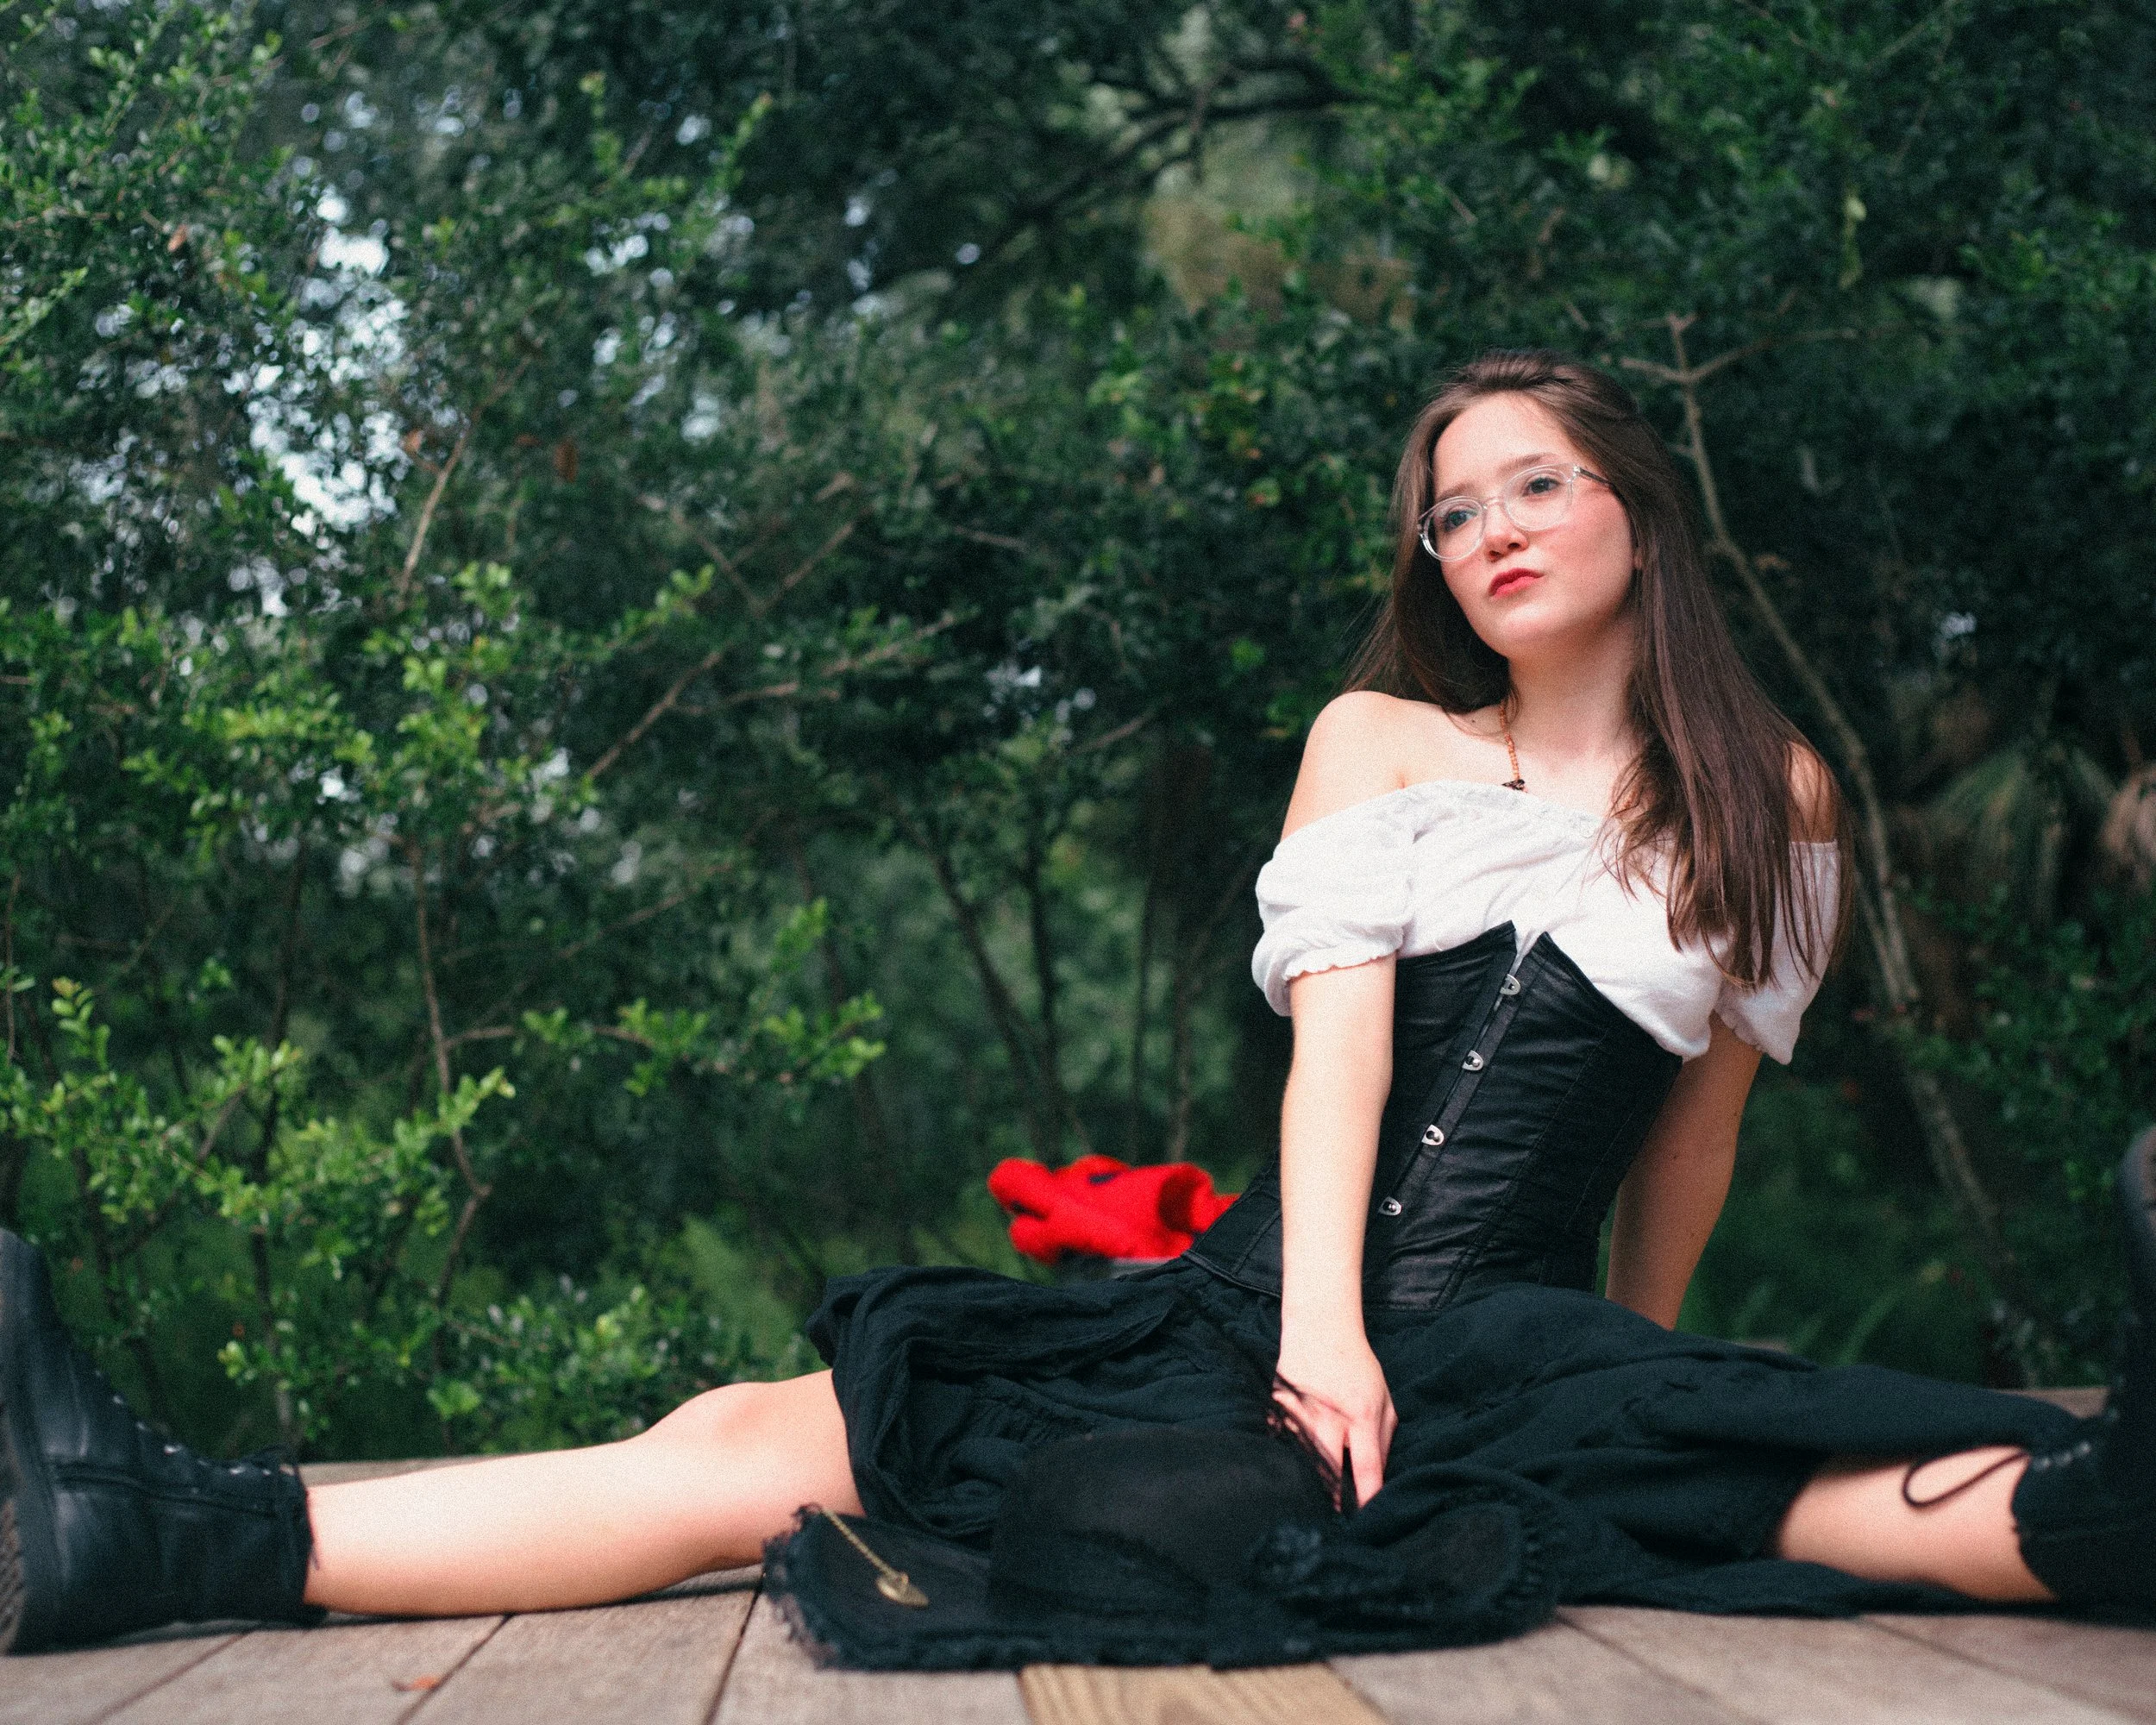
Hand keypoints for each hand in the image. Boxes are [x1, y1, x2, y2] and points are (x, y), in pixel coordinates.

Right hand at [1272, 1325, 1396, 1509]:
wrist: (1320, 1327)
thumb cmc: (1357, 1366)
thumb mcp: (1384, 1399)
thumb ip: (1385, 1439)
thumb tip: (1378, 1477)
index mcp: (1361, 1415)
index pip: (1366, 1467)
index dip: (1366, 1498)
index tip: (1365, 1520)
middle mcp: (1330, 1416)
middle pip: (1328, 1468)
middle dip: (1331, 1499)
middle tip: (1332, 1523)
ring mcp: (1300, 1411)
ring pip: (1300, 1458)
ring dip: (1305, 1480)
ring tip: (1307, 1503)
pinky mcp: (1278, 1407)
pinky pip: (1280, 1440)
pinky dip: (1285, 1456)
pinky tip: (1286, 1469)